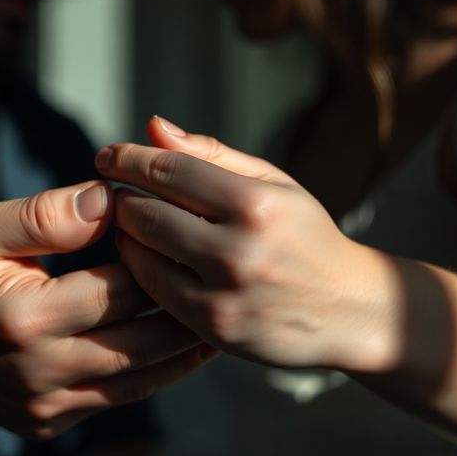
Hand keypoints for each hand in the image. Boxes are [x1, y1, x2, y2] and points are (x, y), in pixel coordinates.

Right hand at [0, 180, 214, 437]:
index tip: (185, 231)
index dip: (158, 256)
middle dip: (189, 308)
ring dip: (181, 351)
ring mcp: (41, 405)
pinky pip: (113, 400)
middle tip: (229, 280)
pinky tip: (173, 350)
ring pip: (137, 380)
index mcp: (24, 318)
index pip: (121, 287)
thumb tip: (108, 198)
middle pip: (142, 341)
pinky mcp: (41, 422)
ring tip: (220, 318)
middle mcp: (38, 372)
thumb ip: (43, 214)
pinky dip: (148, 375)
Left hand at [94, 116, 395, 372]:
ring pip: (140, 253)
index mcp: (256, 203)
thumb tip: (152, 127)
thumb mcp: (273, 184)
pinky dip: (139, 270)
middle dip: (121, 199)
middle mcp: (239, 249)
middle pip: (144, 212)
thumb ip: (211, 154)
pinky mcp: (213, 327)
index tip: (107, 155)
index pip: (169, 169)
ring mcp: (224, 293)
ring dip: (124, 234)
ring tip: (131, 224)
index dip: (128, 159)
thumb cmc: (304, 236)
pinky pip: (153, 291)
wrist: (349, 311)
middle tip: (115, 193)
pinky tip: (146, 258)